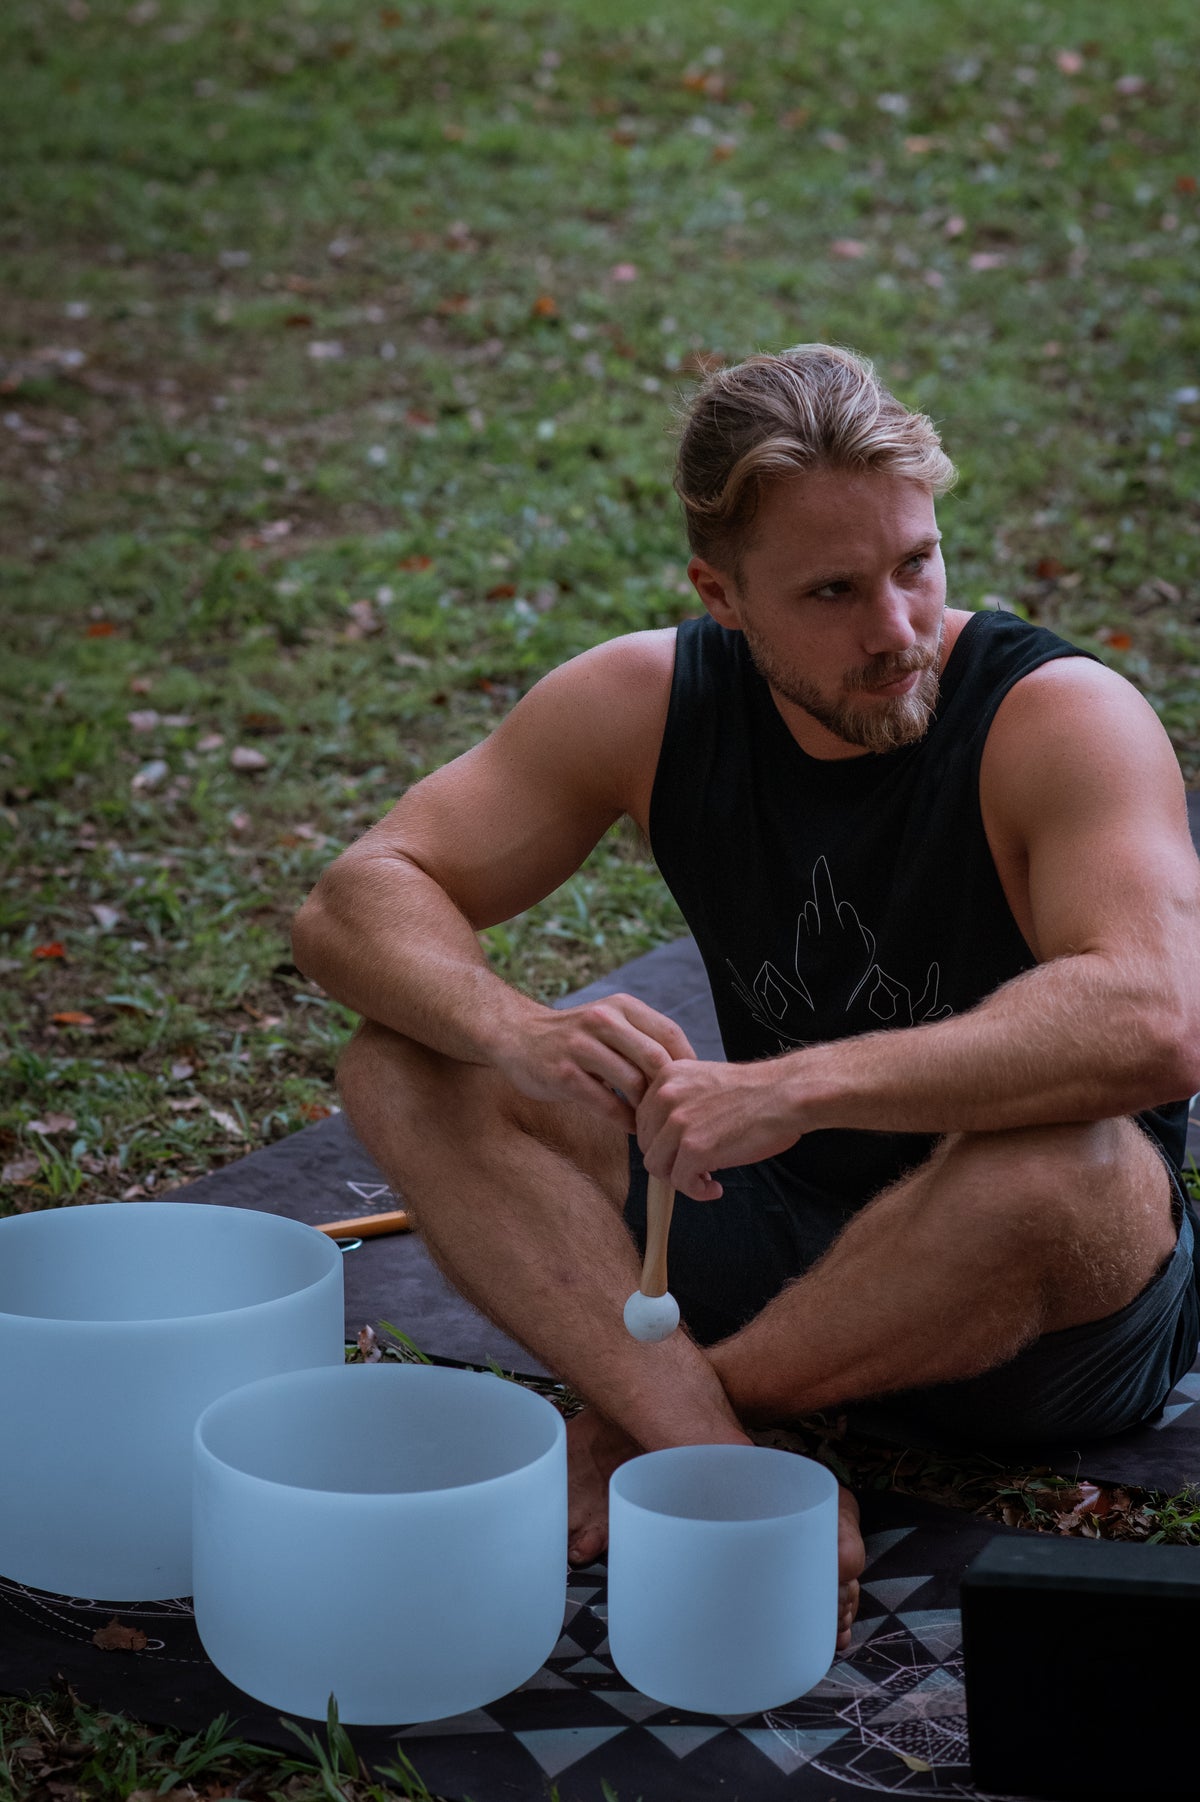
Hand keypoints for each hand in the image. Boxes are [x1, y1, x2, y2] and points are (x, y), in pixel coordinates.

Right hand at [492, 993, 697, 1130]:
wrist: (517, 1035)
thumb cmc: (575, 1036)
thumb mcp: (610, 1022)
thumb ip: (643, 1039)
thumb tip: (689, 1072)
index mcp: (621, 1006)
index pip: (670, 1033)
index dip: (688, 1063)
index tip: (693, 1087)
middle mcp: (602, 1020)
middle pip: (655, 1058)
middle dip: (668, 1090)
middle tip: (673, 1110)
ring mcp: (580, 1047)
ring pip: (632, 1082)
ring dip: (646, 1109)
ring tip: (653, 1122)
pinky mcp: (562, 1074)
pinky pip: (605, 1103)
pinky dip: (624, 1120)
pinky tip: (631, 1127)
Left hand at [636, 1057, 804, 1199]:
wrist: (785, 1095)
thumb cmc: (755, 1092)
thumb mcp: (703, 1081)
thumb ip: (679, 1100)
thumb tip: (663, 1136)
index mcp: (667, 1076)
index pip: (643, 1119)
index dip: (662, 1140)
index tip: (681, 1150)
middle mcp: (666, 1096)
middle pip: (646, 1144)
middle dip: (669, 1160)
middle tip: (694, 1167)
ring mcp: (678, 1123)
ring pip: (657, 1167)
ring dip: (680, 1178)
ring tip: (705, 1179)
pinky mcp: (694, 1148)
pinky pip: (681, 1182)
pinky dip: (697, 1192)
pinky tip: (716, 1188)